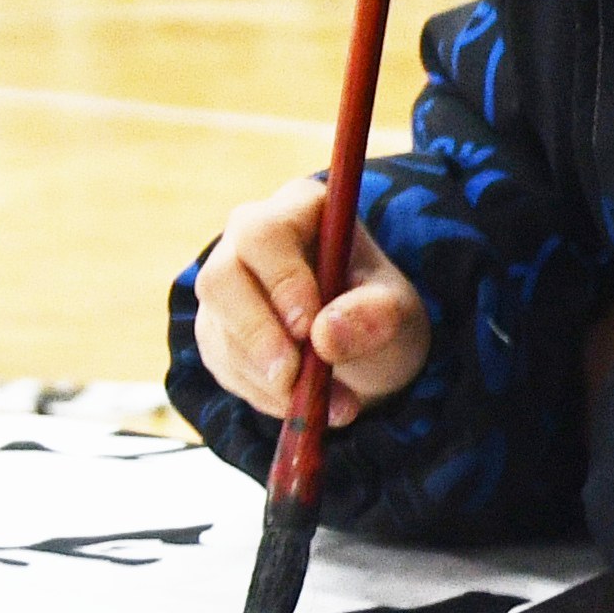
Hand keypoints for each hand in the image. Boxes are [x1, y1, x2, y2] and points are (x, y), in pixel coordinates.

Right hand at [193, 171, 427, 426]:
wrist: (363, 346)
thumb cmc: (380, 310)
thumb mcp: (397, 310)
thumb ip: (375, 314)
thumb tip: (326, 333)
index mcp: (298, 210)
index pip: (266, 234)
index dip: (280, 281)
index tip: (307, 328)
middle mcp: (248, 238)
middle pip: (221, 279)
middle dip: (257, 335)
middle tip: (292, 378)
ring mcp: (226, 284)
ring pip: (219, 328)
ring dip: (266, 376)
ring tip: (323, 403)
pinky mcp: (216, 328)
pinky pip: (222, 363)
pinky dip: (261, 392)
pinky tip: (301, 401)